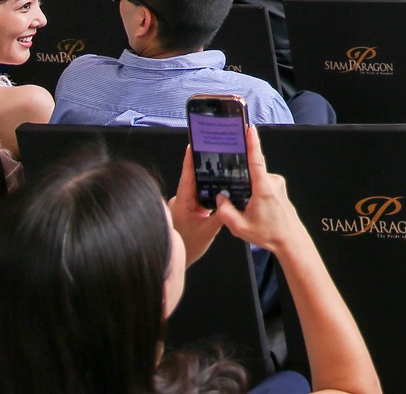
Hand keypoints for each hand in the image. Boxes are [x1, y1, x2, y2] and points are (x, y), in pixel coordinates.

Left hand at [170, 147, 225, 265]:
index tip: (193, 145)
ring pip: (196, 188)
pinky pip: (198, 196)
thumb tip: (230, 200)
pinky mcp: (187, 209)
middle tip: (215, 154)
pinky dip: (206, 193)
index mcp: (182, 202)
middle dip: (204, 168)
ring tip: (220, 173)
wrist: (176, 260)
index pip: (187, 176)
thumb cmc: (188, 246)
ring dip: (206, 183)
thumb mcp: (208, 231)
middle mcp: (180, 200)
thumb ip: (220, 215)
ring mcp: (183, 204)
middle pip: (193, 179)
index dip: (189, 160)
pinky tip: (216, 193)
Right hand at [208, 125, 310, 255]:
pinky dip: (254, 192)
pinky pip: (262, 183)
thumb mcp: (240, 227)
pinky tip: (253, 208)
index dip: (252, 143)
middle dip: (241, 181)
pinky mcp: (278, 188)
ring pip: (256, 179)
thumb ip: (225, 212)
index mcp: (264, 188)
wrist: (290, 240)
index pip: (256, 160)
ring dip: (248, 189)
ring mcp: (277, 184)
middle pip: (252, 172)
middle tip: (238, 198)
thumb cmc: (270, 234)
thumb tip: (219, 198)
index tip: (249, 129)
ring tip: (248, 210)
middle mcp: (272, 182)